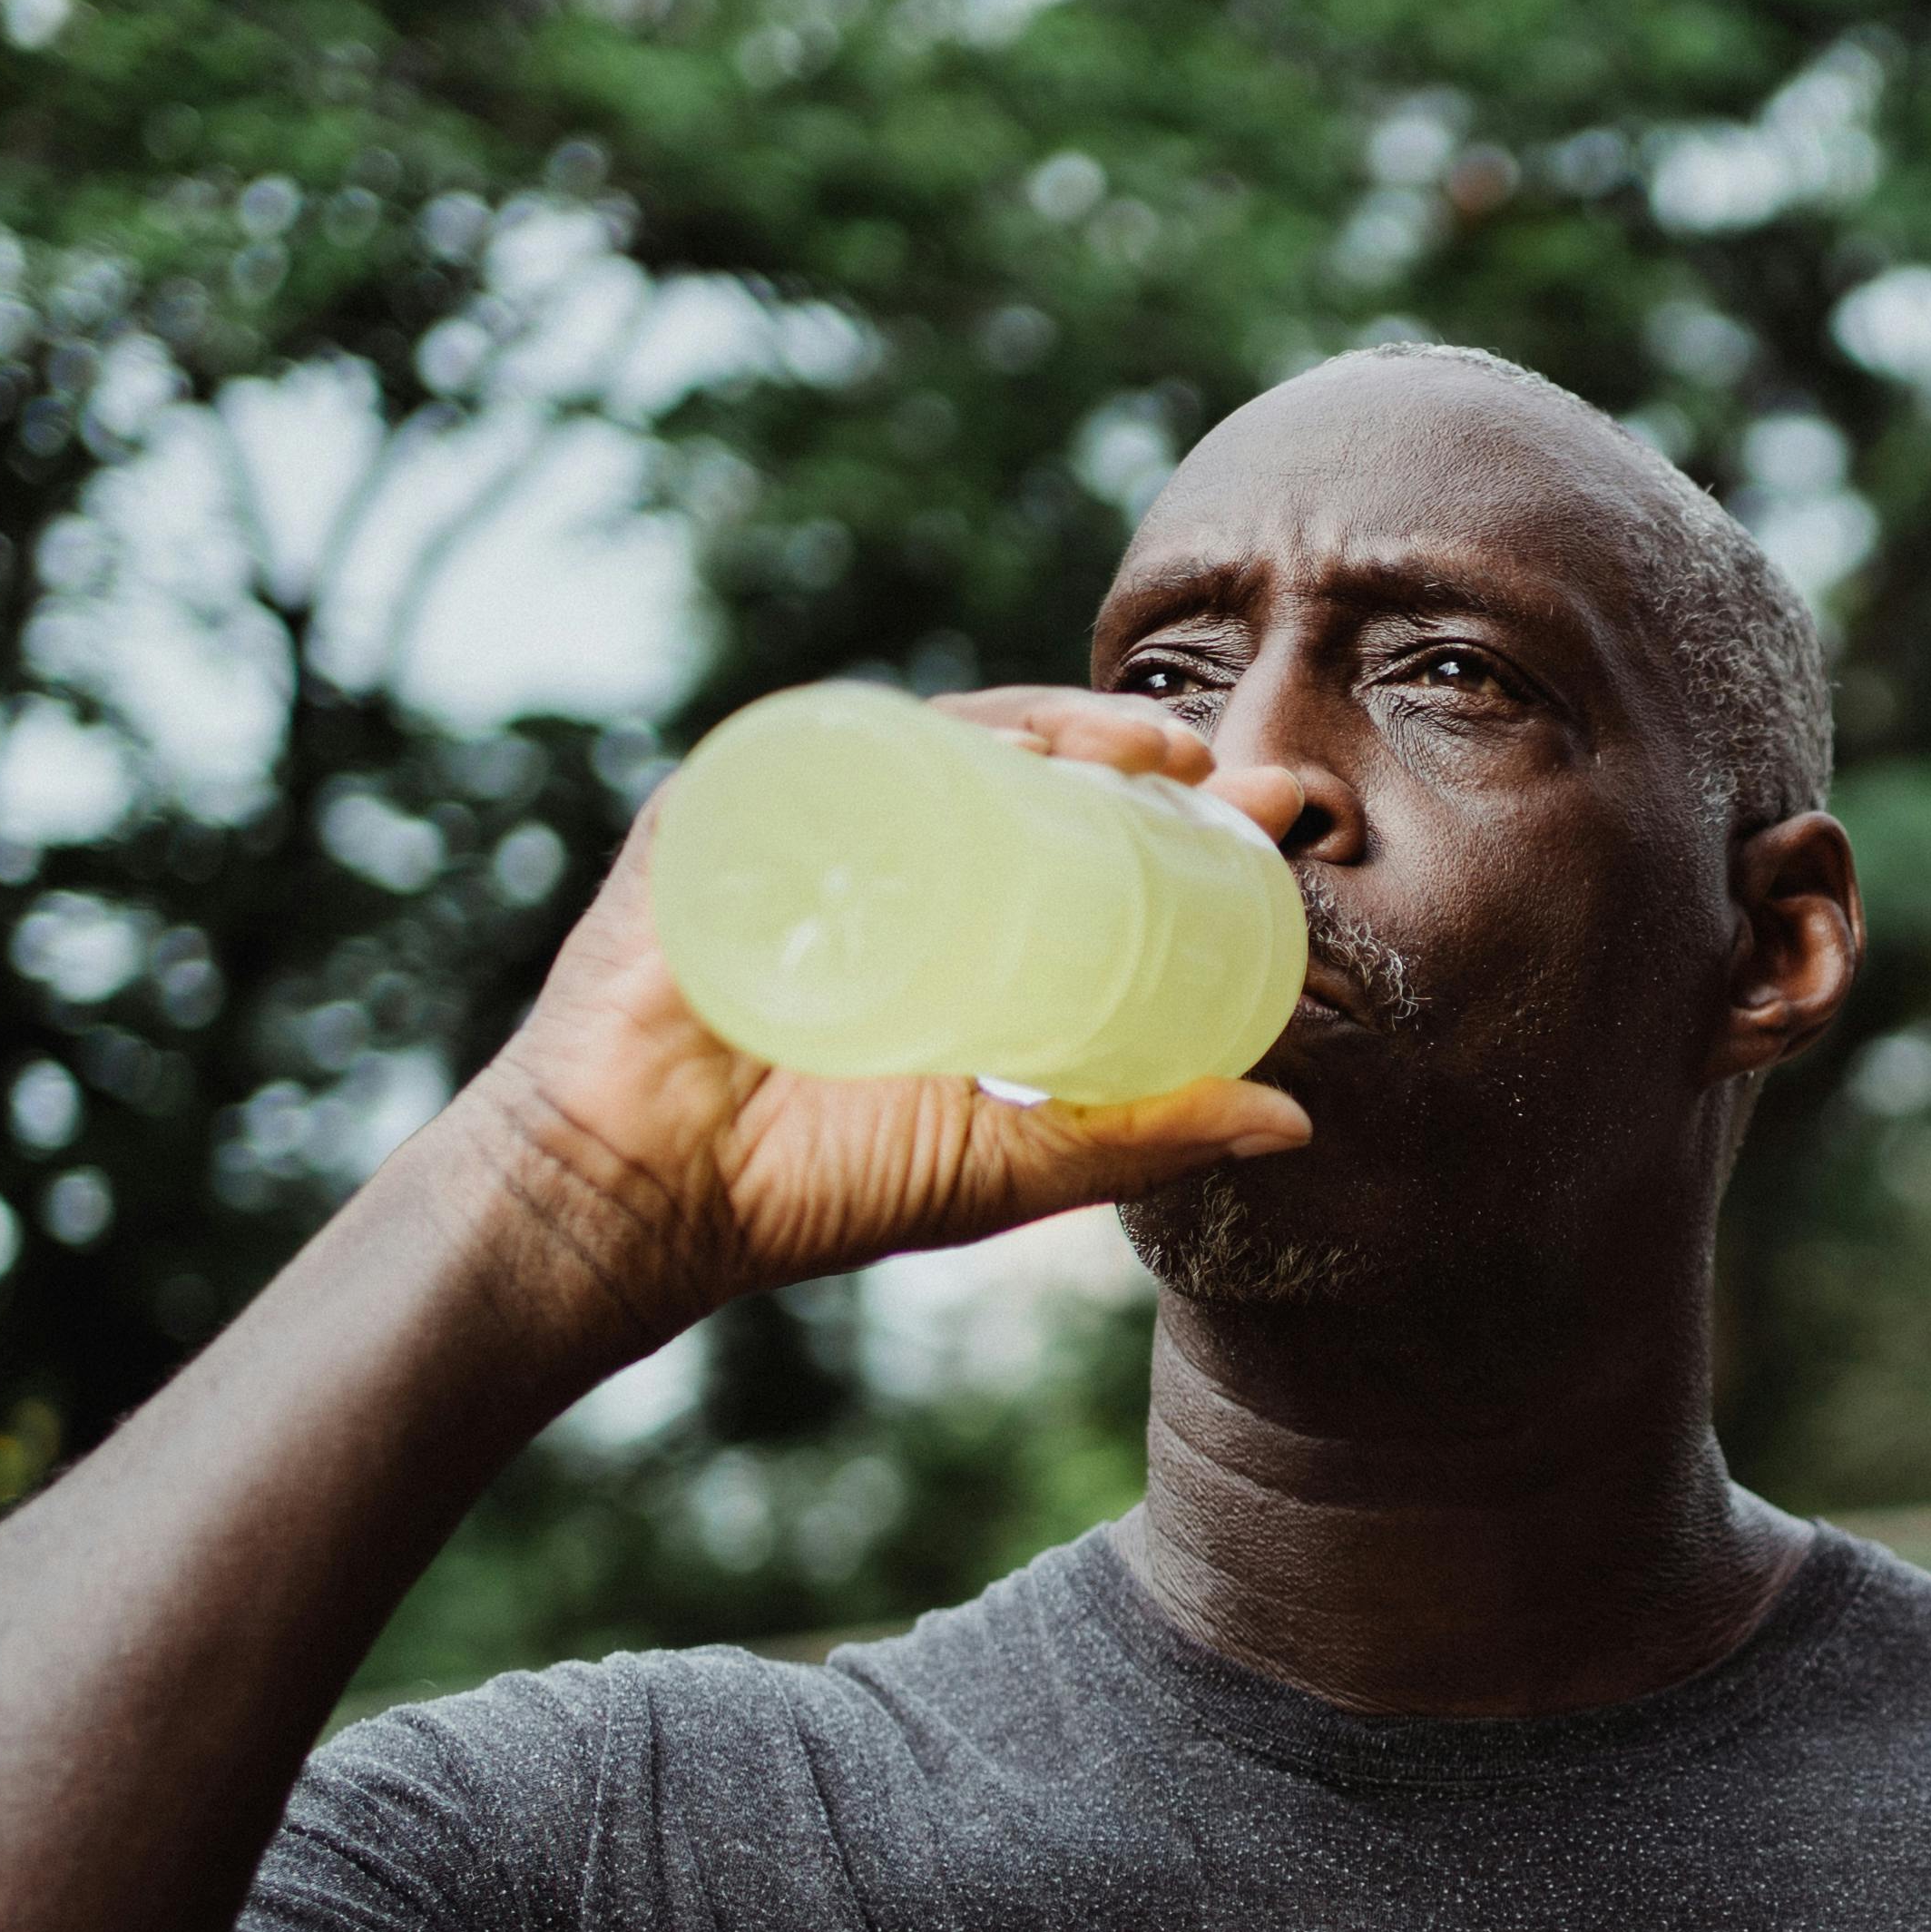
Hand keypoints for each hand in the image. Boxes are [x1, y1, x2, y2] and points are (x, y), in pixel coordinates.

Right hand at [422, 690, 1319, 1353]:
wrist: (635, 1205)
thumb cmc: (804, 1191)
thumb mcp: (1010, 1166)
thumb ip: (1140, 1136)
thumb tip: (1295, 1119)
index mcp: (942, 912)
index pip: (1071, 832)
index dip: (1175, 809)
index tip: (1277, 812)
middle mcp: (870, 849)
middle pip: (1019, 767)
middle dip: (1132, 749)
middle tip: (1230, 766)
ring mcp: (789, 823)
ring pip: (937, 739)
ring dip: (1046, 725)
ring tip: (1145, 751)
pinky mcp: (711, 818)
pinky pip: (815, 748)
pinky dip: (904, 737)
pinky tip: (996, 749)